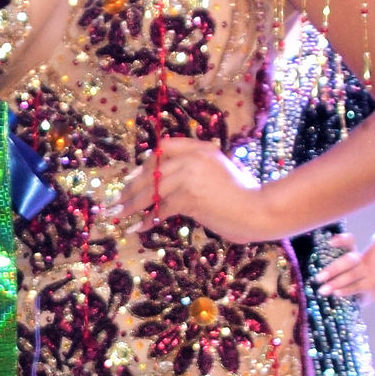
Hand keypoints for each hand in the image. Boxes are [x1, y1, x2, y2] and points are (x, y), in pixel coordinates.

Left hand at [131, 137, 275, 244]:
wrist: (259, 209)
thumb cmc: (244, 195)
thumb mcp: (220, 171)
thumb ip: (197, 170)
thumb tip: (167, 184)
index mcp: (201, 148)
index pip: (164, 148)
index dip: (145, 164)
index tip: (130, 178)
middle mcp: (193, 158)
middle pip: (152, 171)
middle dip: (130, 188)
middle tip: (115, 201)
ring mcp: (190, 176)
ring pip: (151, 190)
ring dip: (131, 205)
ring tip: (117, 215)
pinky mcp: (190, 196)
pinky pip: (161, 209)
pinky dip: (148, 220)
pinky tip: (138, 228)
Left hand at [312, 234, 374, 300]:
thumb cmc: (355, 272)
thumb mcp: (347, 265)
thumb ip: (334, 263)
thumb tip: (315, 266)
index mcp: (353, 252)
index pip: (349, 241)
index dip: (341, 240)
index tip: (330, 242)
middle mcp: (361, 261)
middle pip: (349, 261)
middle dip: (333, 269)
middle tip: (318, 278)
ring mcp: (367, 273)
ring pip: (352, 275)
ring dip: (336, 283)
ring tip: (322, 290)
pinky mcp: (372, 286)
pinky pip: (358, 287)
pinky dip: (346, 290)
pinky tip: (336, 293)